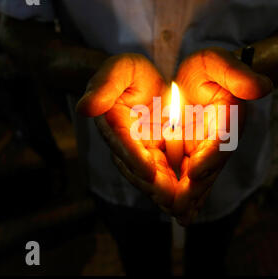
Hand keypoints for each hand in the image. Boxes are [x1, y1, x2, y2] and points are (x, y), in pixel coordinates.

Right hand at [76, 54, 177, 209]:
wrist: (139, 84)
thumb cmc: (127, 73)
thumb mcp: (119, 70)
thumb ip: (104, 85)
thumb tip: (85, 107)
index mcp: (115, 125)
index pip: (122, 144)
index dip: (134, 158)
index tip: (149, 171)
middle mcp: (126, 146)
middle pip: (138, 170)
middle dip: (154, 186)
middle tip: (172, 200)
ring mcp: (142, 154)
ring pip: (152, 179)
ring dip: (167, 195)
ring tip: (184, 208)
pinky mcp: (157, 158)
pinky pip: (167, 177)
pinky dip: (178, 191)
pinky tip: (192, 206)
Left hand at [172, 47, 271, 224]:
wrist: (204, 79)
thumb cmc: (211, 68)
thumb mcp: (218, 63)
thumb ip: (238, 74)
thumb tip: (262, 87)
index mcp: (229, 118)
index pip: (223, 139)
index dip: (210, 155)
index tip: (194, 171)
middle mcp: (222, 140)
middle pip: (211, 167)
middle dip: (196, 188)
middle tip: (180, 206)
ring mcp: (208, 151)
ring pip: (202, 178)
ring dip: (191, 198)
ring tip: (179, 215)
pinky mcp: (196, 157)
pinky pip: (191, 178)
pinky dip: (187, 195)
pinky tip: (180, 212)